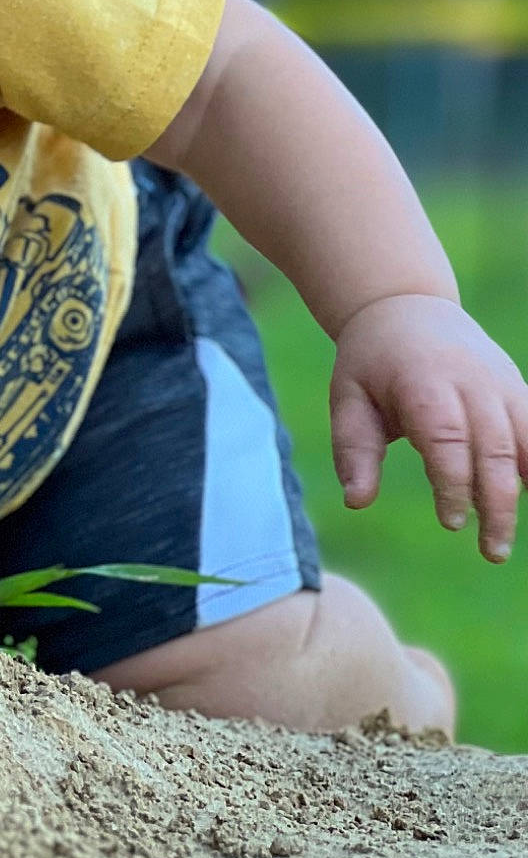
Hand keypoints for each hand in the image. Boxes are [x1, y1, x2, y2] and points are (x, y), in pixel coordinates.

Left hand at [331, 293, 527, 561]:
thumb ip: (354, 449)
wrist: (405, 306)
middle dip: (497, 503)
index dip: (454, 483)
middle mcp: (470, 380)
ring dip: (522, 490)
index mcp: (424, 381)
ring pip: (525, 441)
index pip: (447, 438)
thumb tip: (355, 501)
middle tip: (492, 552)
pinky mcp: (517, 389)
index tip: (452, 522)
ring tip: (508, 536)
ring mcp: (500, 383)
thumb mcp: (348, 397)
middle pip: (495, 447)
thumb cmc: (371, 362)